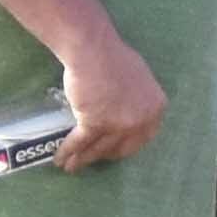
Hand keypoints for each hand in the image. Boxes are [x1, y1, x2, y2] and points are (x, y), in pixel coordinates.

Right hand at [54, 34, 166, 172]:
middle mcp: (142, 120)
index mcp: (156, 108)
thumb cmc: (114, 59)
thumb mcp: (138, 79)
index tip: (114, 151)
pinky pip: (80, 143)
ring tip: (71, 166)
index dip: (126, 147)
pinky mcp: (95, 124)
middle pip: (122, 147)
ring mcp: (119, 124)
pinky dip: (68, 152)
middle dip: (105, 155)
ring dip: (83, 159)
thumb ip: (138, 100)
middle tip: (93, 158)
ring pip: (99, 148)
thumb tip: (131, 112)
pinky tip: (61, 159)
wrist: (94, 50)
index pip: (143, 138)